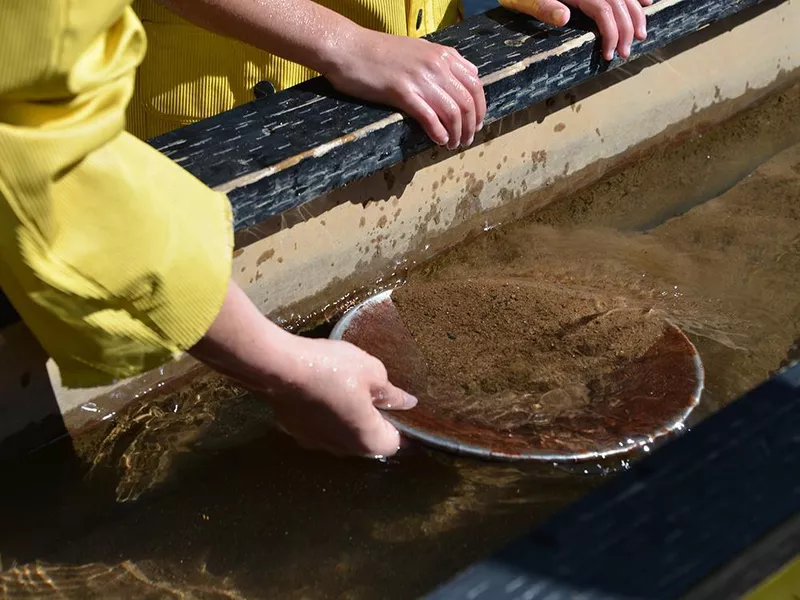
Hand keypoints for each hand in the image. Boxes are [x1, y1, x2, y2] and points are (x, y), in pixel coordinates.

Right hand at [270, 336, 417, 456]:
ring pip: (343, 436)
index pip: (395, 443)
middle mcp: (344, 450)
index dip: (400, 424)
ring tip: (347, 389)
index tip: (395, 403)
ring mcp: (317, 444)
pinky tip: (323, 392)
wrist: (281, 368)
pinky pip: (321, 429)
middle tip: (372, 392)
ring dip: (348, 419)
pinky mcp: (297, 433)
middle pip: (367, 442)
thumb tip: (407, 403)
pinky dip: (326, 416)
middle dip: (373, 421)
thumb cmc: (334, 369)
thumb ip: (391, 393)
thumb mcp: (372, 372)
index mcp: (368, 440)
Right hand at [323, 28, 485, 149]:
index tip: (476, 124)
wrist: (348, 47)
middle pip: (468, 102)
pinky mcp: (402, 92)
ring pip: (453, 112)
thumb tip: (463, 78)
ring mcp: (420, 79)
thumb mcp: (418, 49)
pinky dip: (438, 132)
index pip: (475, 84)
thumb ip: (441, 63)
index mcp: (443, 55)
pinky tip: (438, 141)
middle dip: (470, 127)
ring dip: (456, 134)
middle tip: (465, 140)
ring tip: (452, 145)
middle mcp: (436, 65)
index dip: (480, 108)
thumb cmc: (379, 51)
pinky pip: (429, 117)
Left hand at [500, 0, 650, 60]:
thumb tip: (564, 17)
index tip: (610, 54)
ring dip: (636, 13)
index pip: (603, 10)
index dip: (611, 32)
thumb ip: (544, 7)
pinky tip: (646, 2)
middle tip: (626, 52)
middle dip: (626, 28)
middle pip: (619, 2)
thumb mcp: (525, 1)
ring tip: (640, 34)